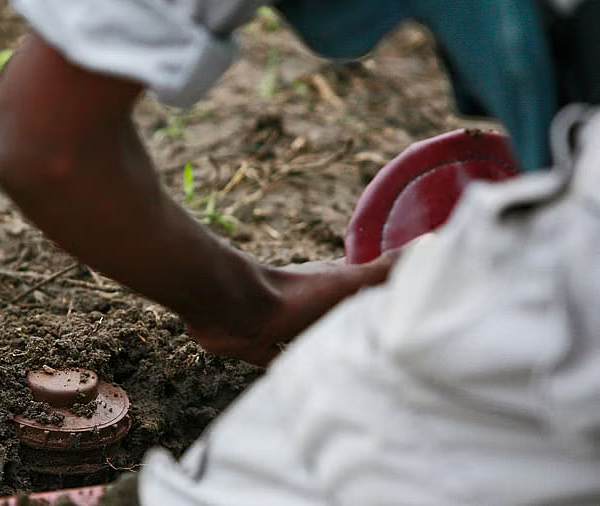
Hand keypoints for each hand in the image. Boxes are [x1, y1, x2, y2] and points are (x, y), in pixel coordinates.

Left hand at [186, 251, 399, 366]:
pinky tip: (302, 382)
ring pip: (310, 336)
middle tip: (381, 344)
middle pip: (338, 313)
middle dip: (356, 323)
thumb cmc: (292, 292)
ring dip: (326, 346)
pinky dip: (292, 368)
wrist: (232, 306)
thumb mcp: (346, 281)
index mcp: (329, 283)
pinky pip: (279, 358)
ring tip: (351, 367)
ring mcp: (281, 323)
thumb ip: (384, 270)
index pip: (363, 281)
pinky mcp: (258, 344)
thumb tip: (432, 243)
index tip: (403, 301)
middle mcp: (307, 302)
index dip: (381, 288)